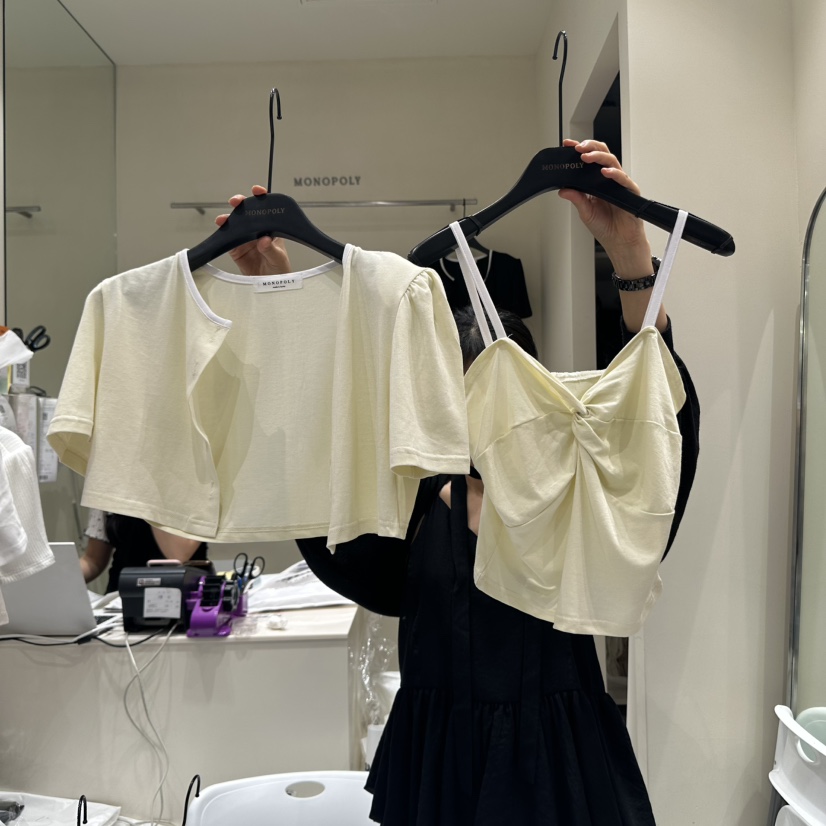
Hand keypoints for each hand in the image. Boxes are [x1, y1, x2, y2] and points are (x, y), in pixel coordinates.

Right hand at [215, 185, 291, 275]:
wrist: (271, 286)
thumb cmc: (280, 270)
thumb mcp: (279, 259)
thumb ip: (271, 249)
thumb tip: (263, 240)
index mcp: (271, 228)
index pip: (267, 209)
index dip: (261, 197)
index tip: (257, 191)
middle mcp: (257, 230)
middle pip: (247, 212)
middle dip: (240, 203)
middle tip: (237, 202)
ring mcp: (245, 239)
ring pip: (235, 223)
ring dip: (228, 219)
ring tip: (224, 220)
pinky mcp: (236, 249)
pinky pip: (228, 239)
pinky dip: (224, 235)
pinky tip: (222, 231)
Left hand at [557, 139, 651, 273]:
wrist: (620, 242)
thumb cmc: (606, 227)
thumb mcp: (585, 212)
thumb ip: (576, 199)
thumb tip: (562, 189)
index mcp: (597, 182)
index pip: (589, 161)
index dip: (580, 150)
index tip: (567, 145)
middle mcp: (609, 179)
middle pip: (602, 154)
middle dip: (590, 147)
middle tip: (578, 147)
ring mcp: (620, 183)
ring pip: (612, 162)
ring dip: (598, 157)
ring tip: (586, 156)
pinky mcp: (630, 191)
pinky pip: (623, 179)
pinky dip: (614, 174)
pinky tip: (605, 173)